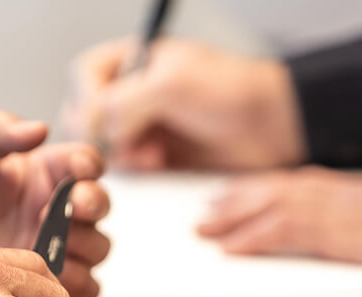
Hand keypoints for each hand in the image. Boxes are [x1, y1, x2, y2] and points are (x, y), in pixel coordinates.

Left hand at [0, 111, 109, 296]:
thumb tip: (38, 128)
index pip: (87, 162)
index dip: (89, 165)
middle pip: (101, 206)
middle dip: (91, 205)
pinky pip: (86, 287)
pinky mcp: (54, 282)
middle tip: (71, 208)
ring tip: (47, 244)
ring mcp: (61, 248)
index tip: (77, 171)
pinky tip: (47, 277)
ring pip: (98, 248)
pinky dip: (75, 284)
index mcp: (49, 172)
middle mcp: (61, 209)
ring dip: (82, 246)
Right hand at [60, 38, 304, 169]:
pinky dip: (139, 170)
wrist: (274, 126)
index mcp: (135, 61)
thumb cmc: (234, 91)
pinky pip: (134, 169)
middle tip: (123, 141)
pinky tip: (159, 164)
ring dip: (122, 153)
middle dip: (102, 132)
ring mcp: (148, 126)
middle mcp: (137, 93)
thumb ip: (124, 101)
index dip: (88, 98)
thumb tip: (92, 124)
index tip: (102, 116)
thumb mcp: (172, 85)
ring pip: (108, 146)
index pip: (86, 76)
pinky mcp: (162, 157)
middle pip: (90, 115)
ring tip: (148, 154)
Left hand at [197, 167, 361, 268]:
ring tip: (203, 231)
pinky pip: (273, 233)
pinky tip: (229, 249)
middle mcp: (317, 188)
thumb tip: (330, 234)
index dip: (247, 193)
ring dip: (227, 220)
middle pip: (259, 193)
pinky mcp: (322, 229)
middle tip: (203, 216)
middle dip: (228, 204)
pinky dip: (248, 240)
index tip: (226, 198)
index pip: (276, 184)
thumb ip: (341, 217)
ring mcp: (318, 206)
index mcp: (328, 184)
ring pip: (258, 209)